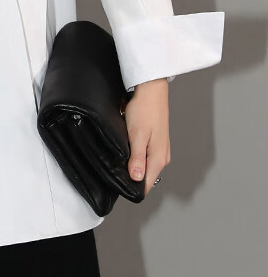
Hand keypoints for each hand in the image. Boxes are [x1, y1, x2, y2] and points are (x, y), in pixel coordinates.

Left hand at [122, 77, 170, 196]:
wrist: (151, 89)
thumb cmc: (145, 109)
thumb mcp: (137, 135)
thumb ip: (137, 158)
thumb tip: (136, 179)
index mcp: (158, 159)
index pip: (146, 184)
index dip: (132, 187)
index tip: (118, 186)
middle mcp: (162, 157)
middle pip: (145, 177)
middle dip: (131, 177)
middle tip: (114, 170)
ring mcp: (159, 149)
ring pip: (144, 166)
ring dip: (133, 165)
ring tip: (119, 159)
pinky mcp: (155, 142)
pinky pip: (144, 156)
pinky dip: (135, 155)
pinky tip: (127, 149)